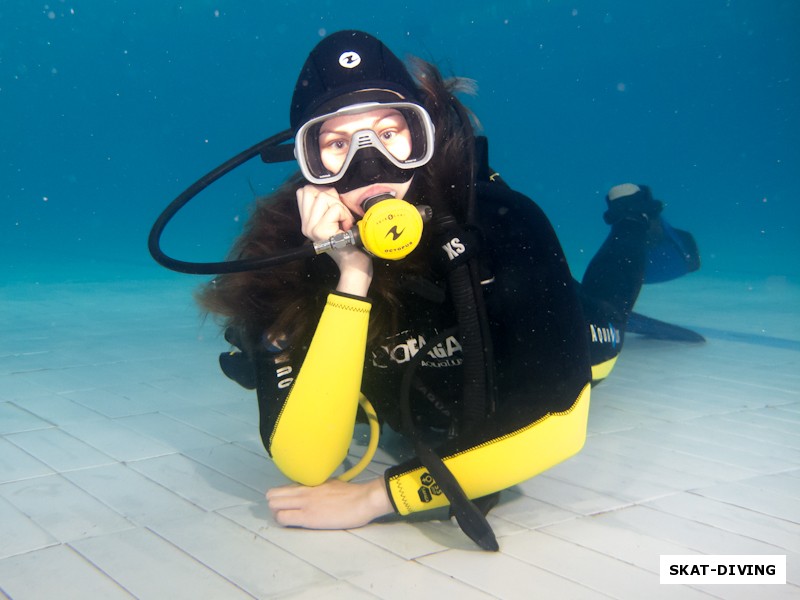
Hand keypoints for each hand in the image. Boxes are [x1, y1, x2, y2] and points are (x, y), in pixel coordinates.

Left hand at [266, 477, 392, 529]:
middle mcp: (303, 491)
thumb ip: (317, 487)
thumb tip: (312, 492)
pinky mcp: (307, 517)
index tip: (286, 505)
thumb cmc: (351, 494)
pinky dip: (282, 521)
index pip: (283, 488)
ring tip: (287, 519)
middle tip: (284, 513)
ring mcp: (304, 503)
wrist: (362, 500)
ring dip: (277, 514)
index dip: (281, 498)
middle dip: (275, 505)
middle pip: (273, 495)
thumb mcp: (330, 484)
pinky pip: (283, 518)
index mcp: (309, 483)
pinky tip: (291, 524)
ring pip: (274, 506)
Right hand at [296, 184, 372, 295]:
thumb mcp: (335, 221)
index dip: (323, 193)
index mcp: (307, 222)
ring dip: (341, 208)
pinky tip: (347, 229)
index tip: (334, 209)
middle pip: (313, 191)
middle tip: (341, 217)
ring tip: (344, 223)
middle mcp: (305, 225)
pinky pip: (335, 209)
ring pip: (324, 197)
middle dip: (333, 199)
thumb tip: (329, 189)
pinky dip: (346, 216)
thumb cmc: (349, 242)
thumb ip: (327, 206)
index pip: (304, 191)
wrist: (354, 266)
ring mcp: (311, 228)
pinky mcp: (320, 231)